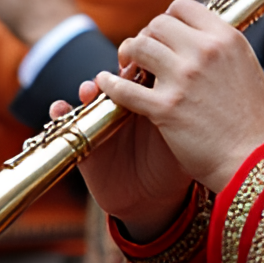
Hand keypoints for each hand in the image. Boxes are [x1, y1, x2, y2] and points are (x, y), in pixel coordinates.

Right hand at [50, 75, 194, 241]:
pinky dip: (61, 111)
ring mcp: (102, 121)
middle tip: (117, 73)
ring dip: (87, 89)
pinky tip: (59, 108)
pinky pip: (66, 121)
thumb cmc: (175, 165)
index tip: (144, 62)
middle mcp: (125, 104)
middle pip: (114, 77)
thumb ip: (189, 112)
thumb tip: (204, 86)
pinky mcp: (83, 141)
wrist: (155, 200)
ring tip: (88, 91)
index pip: (144, 69)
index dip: (142, 62)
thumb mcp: (186, 137)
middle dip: (113, 72)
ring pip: (89, 95)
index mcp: (151, 98)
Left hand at [94, 0, 263, 195]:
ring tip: (125, 66)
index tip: (163, 34)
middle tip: (142, 53)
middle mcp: (204, 51)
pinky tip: (104, 83)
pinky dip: (109, 84)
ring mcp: (184, 78)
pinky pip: (124, 87)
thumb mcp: (246, 67)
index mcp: (226, 38)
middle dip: (146, 36)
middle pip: (157, 24)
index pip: (182, 6)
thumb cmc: (252, 119)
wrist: (254, 160)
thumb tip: (202, 34)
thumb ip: (222, 48)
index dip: (167, 17)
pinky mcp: (166, 108)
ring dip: (128, 54)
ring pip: (138, 47)